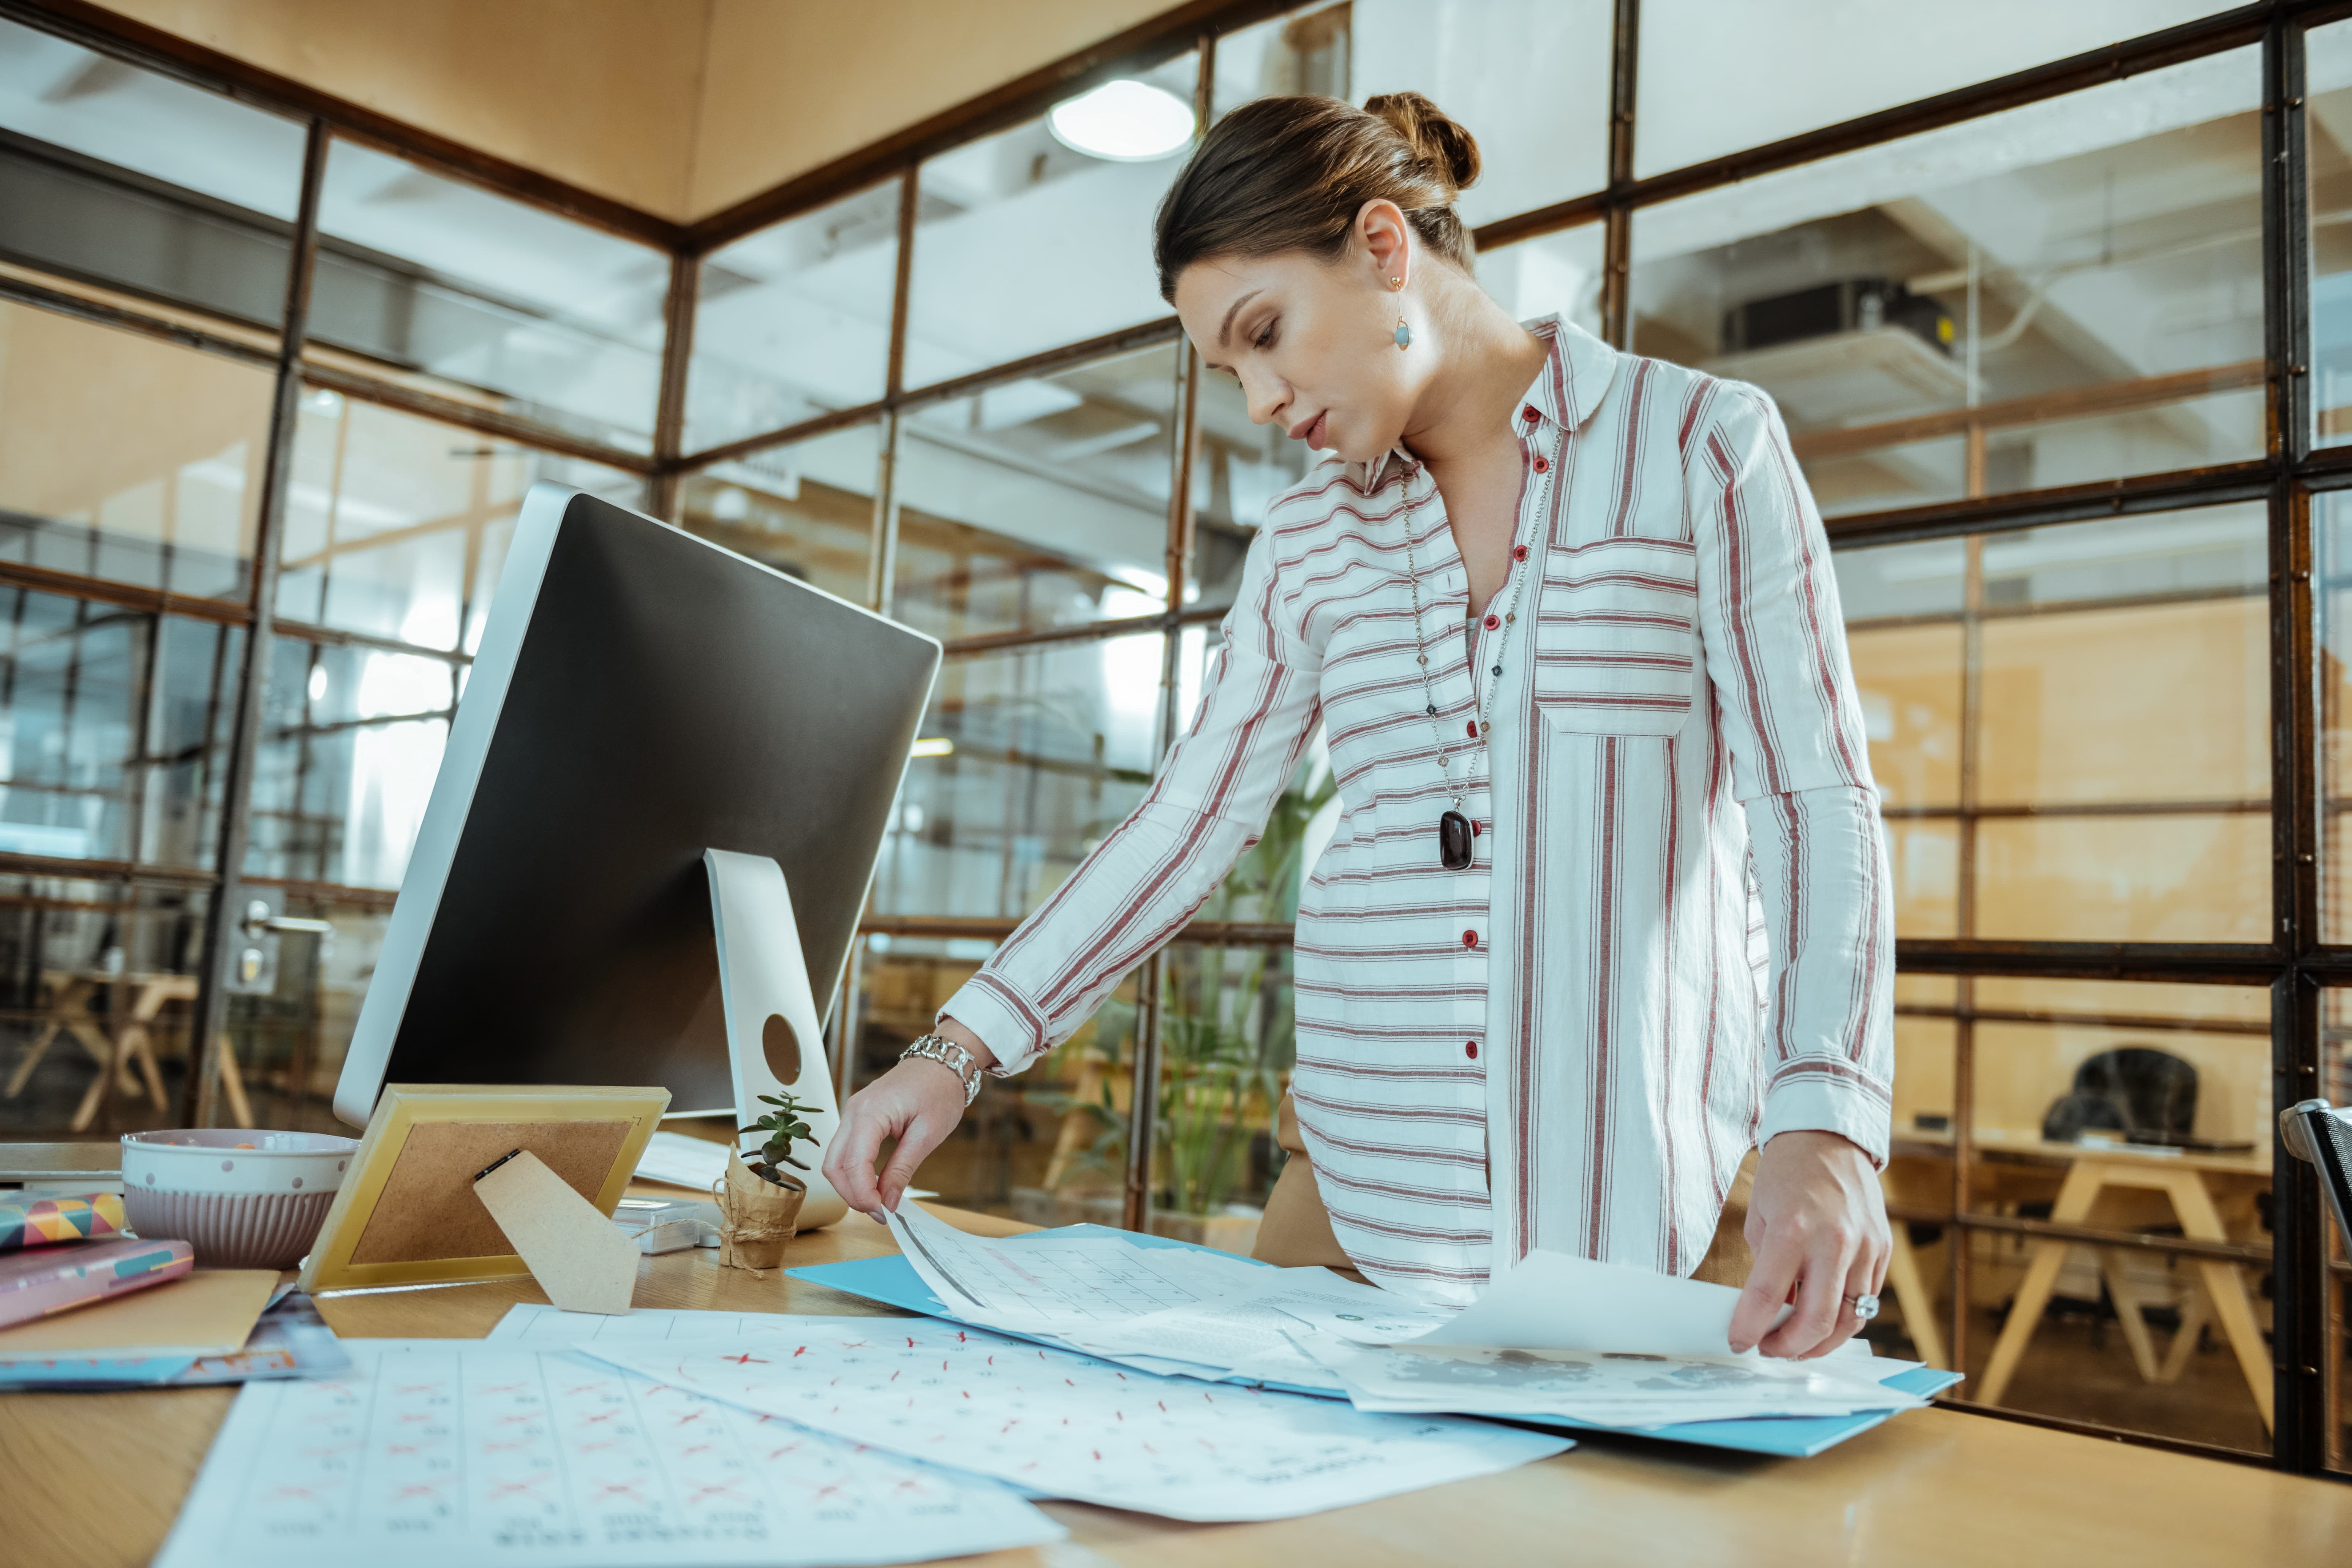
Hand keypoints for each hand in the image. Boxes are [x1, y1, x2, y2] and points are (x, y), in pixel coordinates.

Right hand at [821, 1018, 996, 1217]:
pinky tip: (874, 1185)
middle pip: (833, 1165)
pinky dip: (854, 1172)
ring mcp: (852, 1113)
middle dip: (852, 1194)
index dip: (864, 1195)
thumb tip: (888, 1202)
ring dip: (851, 1185)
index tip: (883, 1214)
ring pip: (835, 1160)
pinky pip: (845, 1150)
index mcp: (869, 1113)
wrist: (942, 1063)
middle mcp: (852, 1111)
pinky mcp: (857, 1118)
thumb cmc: (939, 1090)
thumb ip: (903, 1169)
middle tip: (880, 1213)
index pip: (853, 1164)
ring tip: (879, 1202)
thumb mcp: (927, 1134)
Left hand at [1727, 1130, 1890, 1359]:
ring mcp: (1864, 1247)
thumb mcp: (1761, 1217)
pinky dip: (1844, 1319)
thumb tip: (1768, 1313)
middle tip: (1770, 1350)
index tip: (1739, 1342)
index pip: (1767, 1296)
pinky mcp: (1882, 1249)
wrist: (1829, 1138)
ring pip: (1850, 1320)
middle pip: (1817, 1321)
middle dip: (1789, 1347)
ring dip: (1821, 1343)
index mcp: (1792, 1229)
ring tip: (1797, 1345)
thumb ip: (1766, 1267)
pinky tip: (1823, 1319)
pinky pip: (1867, 1301)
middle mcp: (1833, 1241)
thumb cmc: (1787, 1175)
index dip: (1749, 1328)